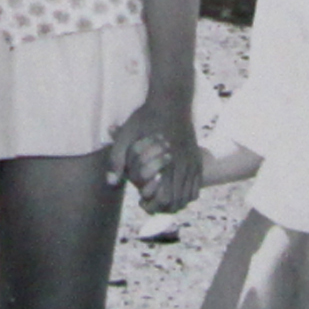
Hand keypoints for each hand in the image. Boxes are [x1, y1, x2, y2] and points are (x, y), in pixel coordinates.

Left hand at [108, 97, 201, 213]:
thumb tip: (112, 183)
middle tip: (148, 202)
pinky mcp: (197, 160)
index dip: (153, 206)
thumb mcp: (127, 135)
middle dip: (163, 208)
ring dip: (175, 203)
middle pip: (178, 202)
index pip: (166, 198)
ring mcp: (193, 162)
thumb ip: (117, 160)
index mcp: (167, 161)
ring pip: (189, 197)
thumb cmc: (146, 117)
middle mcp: (184, 164)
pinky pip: (196, 188)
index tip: (141, 201)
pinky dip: (185, 195)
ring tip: (159, 198)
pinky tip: (171, 191)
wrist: (172, 99)